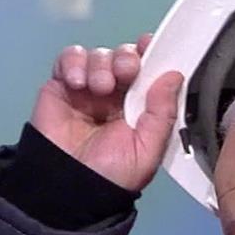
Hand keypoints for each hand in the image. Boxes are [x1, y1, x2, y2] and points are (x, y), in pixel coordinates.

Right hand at [29, 32, 184, 191]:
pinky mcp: (61, 86)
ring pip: (98, 55)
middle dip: (126, 57)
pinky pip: (68, 59)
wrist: (68, 188)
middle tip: (126, 71)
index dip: (150, 54)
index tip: (150, 46)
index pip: (149, 71)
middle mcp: (116, 95)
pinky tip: (77, 83)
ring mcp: (88, 89)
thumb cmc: (111, 174)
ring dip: (101, 64)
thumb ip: (162, 113)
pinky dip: (74, 62)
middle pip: (124, 57)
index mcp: (140, 107)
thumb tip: (174, 75)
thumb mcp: (147, 149)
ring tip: (99, 88)